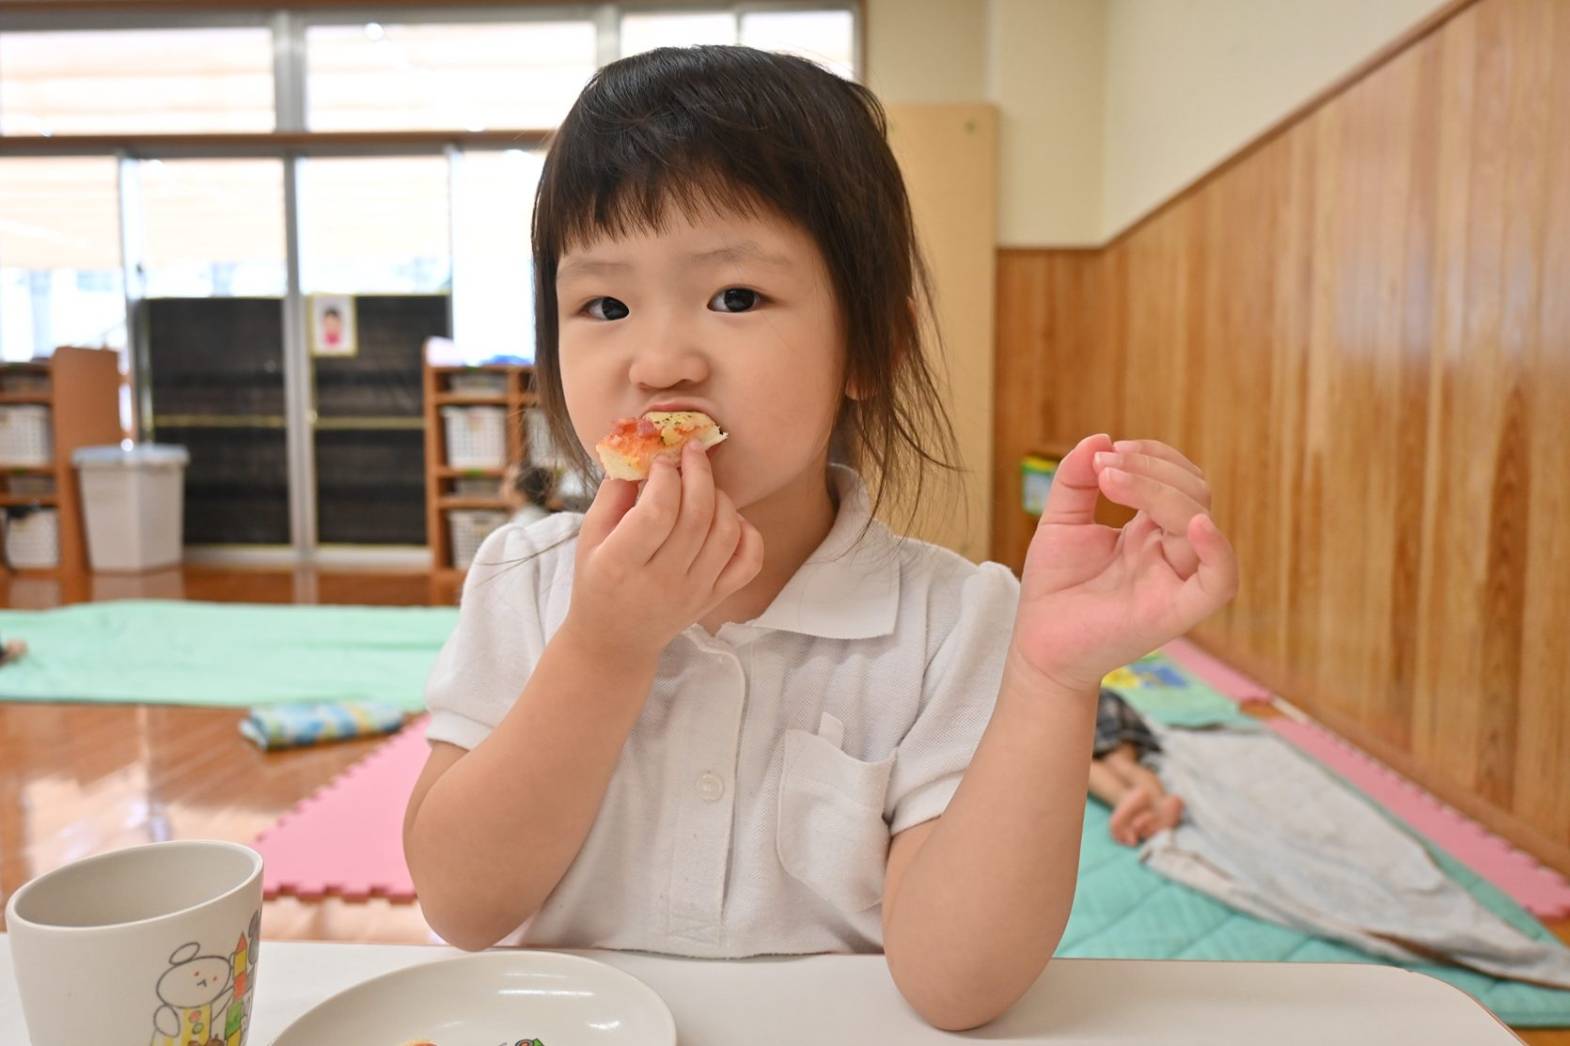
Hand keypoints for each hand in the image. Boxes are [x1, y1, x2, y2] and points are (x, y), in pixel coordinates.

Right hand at [563, 439, 764, 658]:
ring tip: (705, 484)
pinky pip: (748, 562)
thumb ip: (612, 495)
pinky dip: (747, 533)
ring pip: (726, 533)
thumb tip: (644, 456)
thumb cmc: (598, 580)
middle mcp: (662, 580)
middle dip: (699, 472)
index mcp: (622, 563)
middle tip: (693, 450)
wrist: (616, 640)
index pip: (657, 511)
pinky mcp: (715, 598)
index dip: (666, 476)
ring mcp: (694, 592)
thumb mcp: (588, 538)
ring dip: (721, 497)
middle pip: (697, 517)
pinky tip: (728, 519)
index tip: (662, 460)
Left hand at [1011, 434, 1238, 694]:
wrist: (1038, 646)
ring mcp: (1176, 580)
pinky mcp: (1175, 612)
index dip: (1153, 456)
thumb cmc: (1054, 588)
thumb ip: (1075, 478)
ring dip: (1159, 490)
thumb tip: (1100, 437)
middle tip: (1106, 466)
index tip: (1108, 452)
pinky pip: (1219, 582)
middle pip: (1193, 494)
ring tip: (1111, 479)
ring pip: (1198, 521)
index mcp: (1151, 532)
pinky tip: (1193, 525)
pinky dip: (1218, 551)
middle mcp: (1170, 553)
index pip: (1178, 480)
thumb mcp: (1059, 520)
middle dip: (1152, 468)